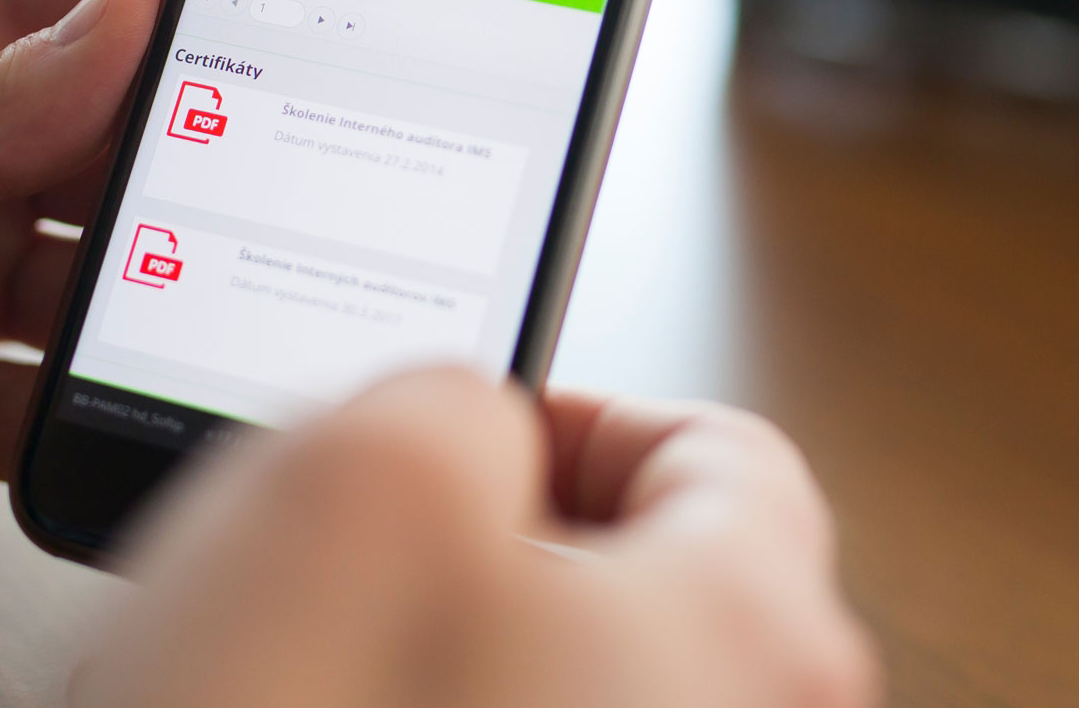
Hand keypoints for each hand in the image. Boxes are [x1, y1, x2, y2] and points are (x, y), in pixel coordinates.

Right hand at [72, 370, 879, 707]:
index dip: (580, 418)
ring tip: (325, 700)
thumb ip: (453, 401)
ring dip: (448, 682)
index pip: (725, 454)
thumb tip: (470, 434)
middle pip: (657, 598)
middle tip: (368, 585)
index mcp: (753, 641)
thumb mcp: (354, 487)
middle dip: (503, 564)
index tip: (467, 445)